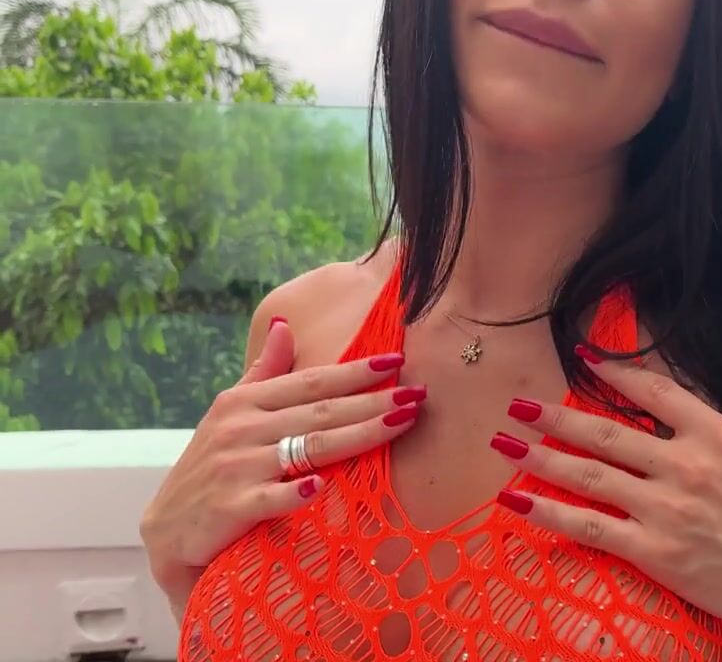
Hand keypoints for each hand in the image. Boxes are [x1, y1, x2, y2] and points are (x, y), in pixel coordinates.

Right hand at [138, 319, 425, 607]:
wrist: (168, 530)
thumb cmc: (211, 468)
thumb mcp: (229, 414)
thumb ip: (262, 373)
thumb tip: (284, 325)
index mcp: (242, 402)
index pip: (309, 382)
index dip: (354, 372)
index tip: (396, 362)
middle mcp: (240, 429)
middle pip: (320, 412)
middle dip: (372, 402)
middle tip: (418, 394)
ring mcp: (235, 468)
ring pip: (309, 448)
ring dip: (359, 435)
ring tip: (400, 424)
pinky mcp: (230, 508)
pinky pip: (270, 499)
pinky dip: (295, 493)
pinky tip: (322, 486)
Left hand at [488, 337, 721, 648]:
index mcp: (720, 435)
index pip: (656, 392)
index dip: (615, 372)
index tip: (583, 359)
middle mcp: (687, 466)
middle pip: (606, 432)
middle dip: (555, 417)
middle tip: (518, 404)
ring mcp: (667, 510)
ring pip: (589, 476)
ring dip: (541, 458)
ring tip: (504, 444)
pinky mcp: (656, 553)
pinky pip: (591, 528)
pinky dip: (550, 514)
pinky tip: (517, 503)